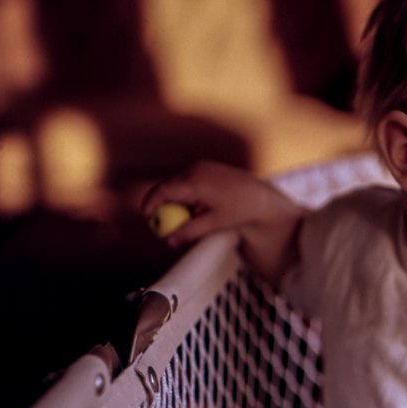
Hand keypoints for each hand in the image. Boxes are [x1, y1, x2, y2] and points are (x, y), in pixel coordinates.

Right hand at [141, 161, 281, 245]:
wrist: (260, 195)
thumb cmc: (239, 209)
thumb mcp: (214, 223)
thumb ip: (190, 231)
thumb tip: (169, 241)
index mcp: (197, 182)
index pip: (165, 190)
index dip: (151, 202)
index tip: (146, 216)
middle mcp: (196, 169)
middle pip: (167, 184)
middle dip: (159, 201)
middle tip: (155, 219)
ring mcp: (201, 165)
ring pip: (176, 182)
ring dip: (174, 198)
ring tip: (189, 215)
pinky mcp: (205, 166)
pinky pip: (187, 180)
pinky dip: (185, 192)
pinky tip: (200, 206)